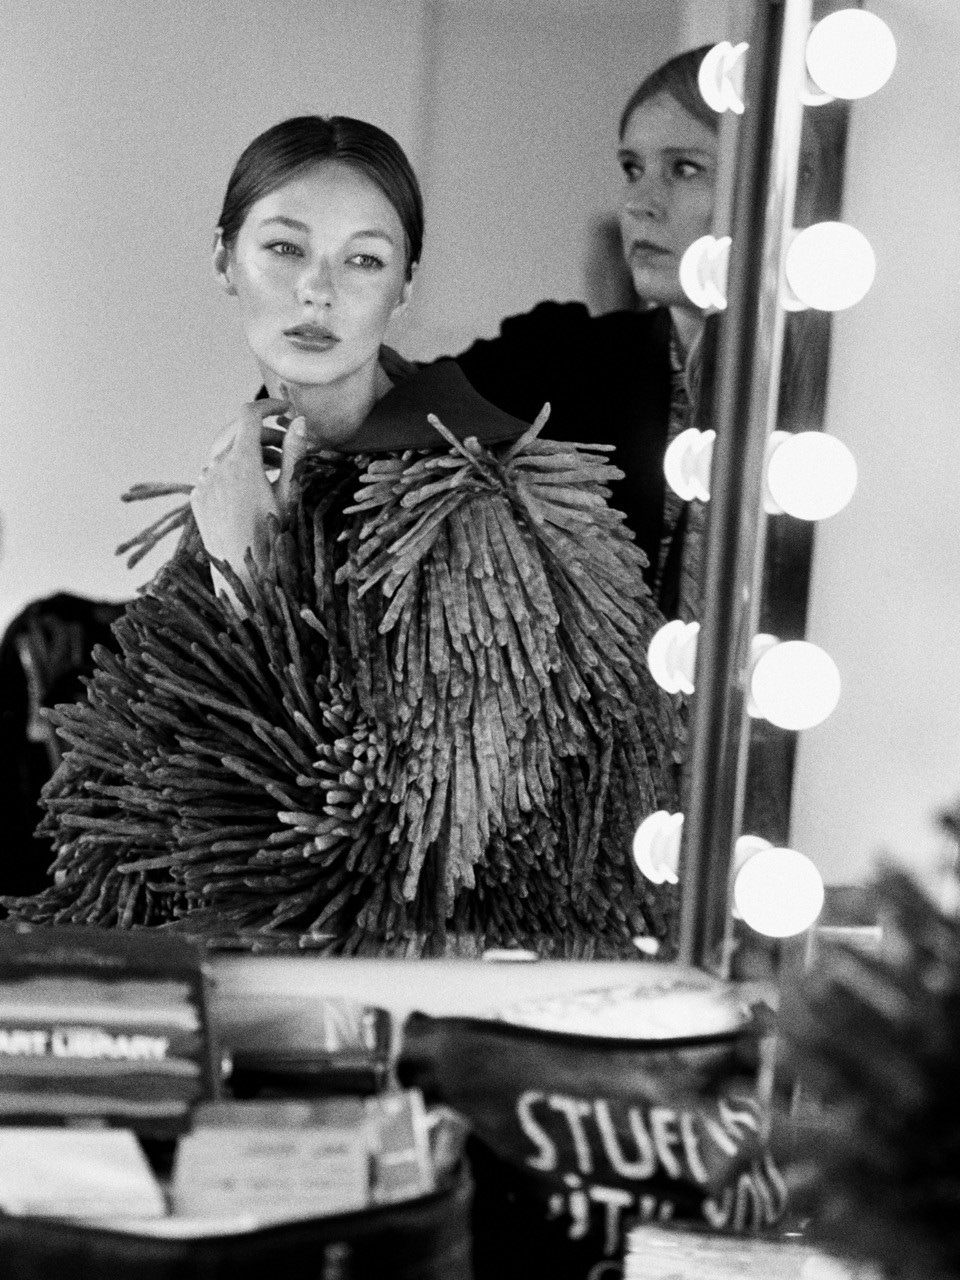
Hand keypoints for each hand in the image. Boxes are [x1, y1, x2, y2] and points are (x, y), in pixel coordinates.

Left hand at [190, 399, 287, 587]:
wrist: (241, 573)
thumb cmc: (271, 536)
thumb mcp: (288, 493)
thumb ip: (294, 454)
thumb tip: (302, 422)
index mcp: (242, 462)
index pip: (250, 415)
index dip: (269, 406)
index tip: (285, 409)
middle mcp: (217, 467)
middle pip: (238, 431)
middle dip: (264, 432)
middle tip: (286, 444)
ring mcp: (203, 481)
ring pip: (225, 451)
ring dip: (249, 452)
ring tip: (272, 471)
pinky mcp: (196, 496)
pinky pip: (214, 472)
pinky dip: (232, 470)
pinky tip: (250, 490)